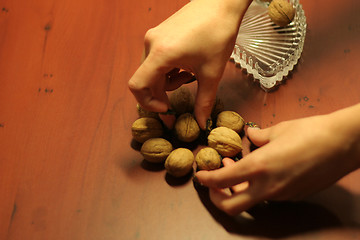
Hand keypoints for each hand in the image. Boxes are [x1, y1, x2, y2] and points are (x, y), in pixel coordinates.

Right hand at [128, 0, 250, 128]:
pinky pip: (156, 59)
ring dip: (167, 82)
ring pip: (152, 71)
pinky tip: (185, 67)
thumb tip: (201, 124)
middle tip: (178, 103)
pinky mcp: (159, 34)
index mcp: (161, 53)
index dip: (148, 103)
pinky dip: (168, 70)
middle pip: (145, 80)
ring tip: (189, 78)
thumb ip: (204, 102)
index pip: (137, 85)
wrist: (221, 3)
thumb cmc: (218, 33)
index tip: (167, 108)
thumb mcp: (212, 72)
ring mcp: (153, 37)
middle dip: (161, 95)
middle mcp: (151, 44)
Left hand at [195, 110, 359, 214]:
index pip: (221, 180)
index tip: (199, 175)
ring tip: (235, 168)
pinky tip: (261, 171)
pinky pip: (268, 197)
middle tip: (213, 184)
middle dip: (216, 198)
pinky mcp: (294, 197)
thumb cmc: (311, 132)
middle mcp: (268, 186)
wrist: (344, 143)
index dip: (206, 179)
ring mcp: (282, 195)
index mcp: (259, 167)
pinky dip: (256, 187)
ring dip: (237, 189)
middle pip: (232, 207)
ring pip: (250, 201)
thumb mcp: (279, 130)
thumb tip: (249, 136)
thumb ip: (259, 136)